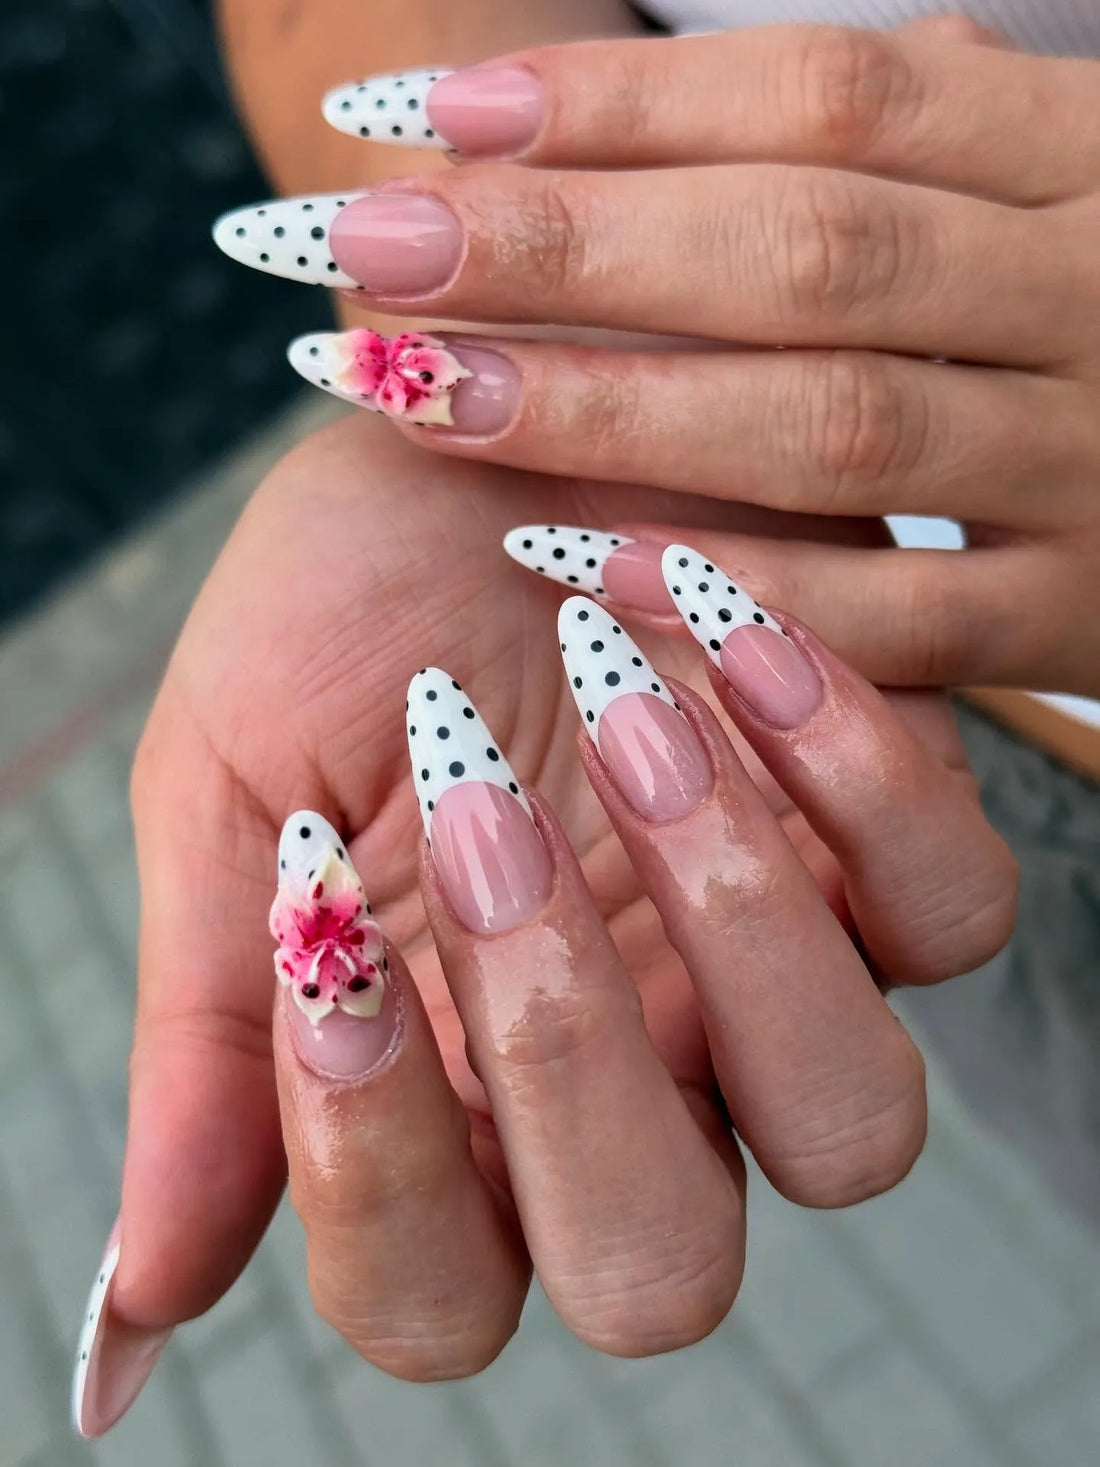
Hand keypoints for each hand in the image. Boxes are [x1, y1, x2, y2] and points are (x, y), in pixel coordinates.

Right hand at [74, 418, 1014, 1434]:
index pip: (432, 1295)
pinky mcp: (891, 849)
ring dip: (731, 922)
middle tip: (475, 812)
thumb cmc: (339, 603)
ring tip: (614, 697)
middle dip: (559, 1057)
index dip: (372, 1170)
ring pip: (850, 1128)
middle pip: (658, 1270)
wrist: (477, 421)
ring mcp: (776, 977)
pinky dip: (861, 783)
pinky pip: (953, 917)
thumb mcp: (233, 791)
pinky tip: (729, 629)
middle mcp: (631, 1076)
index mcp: (448, 1094)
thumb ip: (209, 1035)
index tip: (316, 920)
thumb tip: (148, 1303)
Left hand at [214, 22, 1099, 694]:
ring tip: (424, 394)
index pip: (825, 95)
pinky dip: (738, 592)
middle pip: (804, 249)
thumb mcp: (1030, 181)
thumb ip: (877, 143)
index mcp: (1074, 156)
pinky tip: (574, 568)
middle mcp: (1087, 293)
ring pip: (837, 427)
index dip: (612, 104)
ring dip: (612, 409)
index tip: (415, 115)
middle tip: (363, 247)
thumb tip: (615, 107)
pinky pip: (899, 619)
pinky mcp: (1079, 615)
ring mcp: (1089, 463)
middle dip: (566, 247)